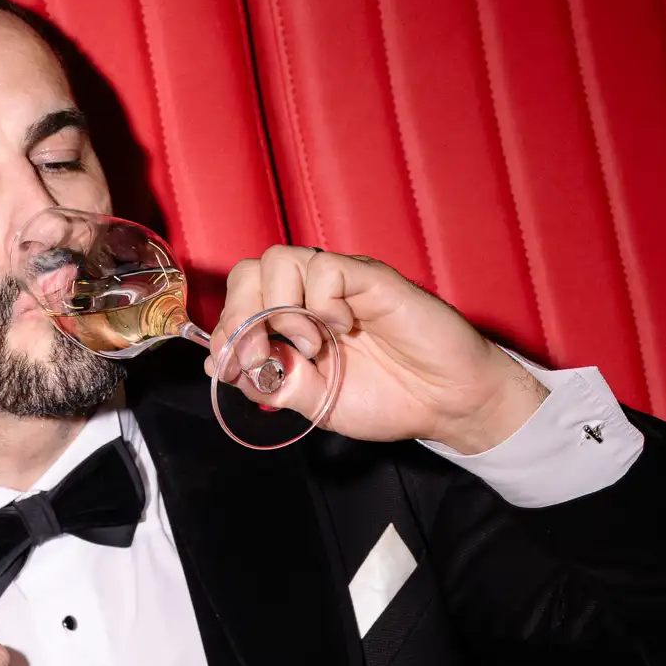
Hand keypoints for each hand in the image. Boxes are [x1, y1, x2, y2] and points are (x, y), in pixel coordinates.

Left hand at [211, 246, 546, 453]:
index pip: (238, 303)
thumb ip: (271, 384)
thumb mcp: (315, 404)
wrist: (445, 403)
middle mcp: (310, 295)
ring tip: (311, 347)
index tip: (232, 369)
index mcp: (293, 322)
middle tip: (263, 358)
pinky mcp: (369, 279)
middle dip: (241, 318)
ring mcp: (339, 284)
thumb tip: (220, 365)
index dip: (225, 333)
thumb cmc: (389, 399)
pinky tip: (343, 330)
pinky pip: (326, 269)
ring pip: (279, 260)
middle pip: (249, 272)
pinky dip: (322, 303)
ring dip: (280, 310)